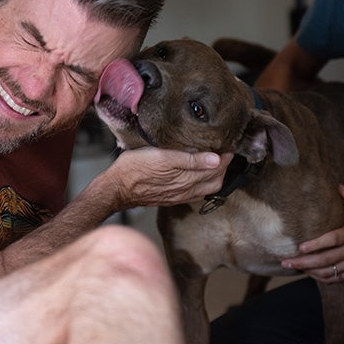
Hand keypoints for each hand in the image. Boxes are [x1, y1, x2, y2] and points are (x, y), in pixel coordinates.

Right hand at [106, 147, 231, 208]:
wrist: (115, 188)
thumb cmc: (134, 169)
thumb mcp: (162, 158)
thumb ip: (189, 160)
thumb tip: (215, 160)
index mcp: (186, 180)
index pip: (216, 170)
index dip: (224, 157)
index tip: (227, 144)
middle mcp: (185, 191)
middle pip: (214, 181)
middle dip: (223, 167)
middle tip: (223, 151)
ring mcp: (178, 196)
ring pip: (205, 188)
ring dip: (213, 176)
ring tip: (213, 161)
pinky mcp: (170, 198)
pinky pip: (193, 194)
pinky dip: (202, 184)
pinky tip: (197, 176)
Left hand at [281, 185, 343, 282]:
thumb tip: (337, 185)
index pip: (333, 240)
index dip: (317, 245)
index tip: (300, 247)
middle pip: (326, 259)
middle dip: (304, 262)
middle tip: (286, 262)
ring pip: (329, 271)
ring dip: (309, 271)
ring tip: (292, 267)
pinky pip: (336, 278)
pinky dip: (321, 278)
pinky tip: (308, 273)